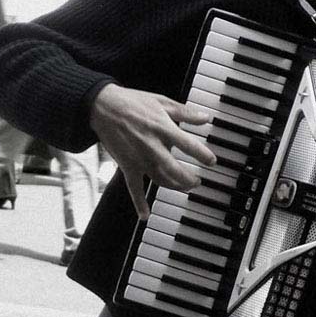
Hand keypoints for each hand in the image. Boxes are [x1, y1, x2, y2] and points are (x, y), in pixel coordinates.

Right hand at [89, 83, 214, 219]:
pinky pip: (134, 188)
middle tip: (197, 182)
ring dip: (174, 187)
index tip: (212, 162)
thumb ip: (185, 112)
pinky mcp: (127, 166)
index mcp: (163, 129)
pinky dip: (139, 203)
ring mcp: (139, 159)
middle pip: (176, 170)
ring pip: (160, 180)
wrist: (103, 107)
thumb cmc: (133, 102)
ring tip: (184, 188)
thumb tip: (206, 118)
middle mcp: (153, 147)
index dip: (203, 155)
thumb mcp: (162, 102)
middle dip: (189, 179)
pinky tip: (145, 215)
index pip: (188, 146)